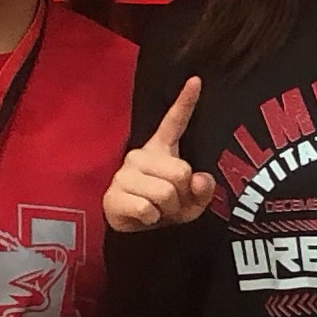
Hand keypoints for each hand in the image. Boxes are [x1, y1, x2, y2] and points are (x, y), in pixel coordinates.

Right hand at [108, 78, 216, 230]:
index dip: (185, 102)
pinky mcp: (113, 195)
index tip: (196, 79)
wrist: (135, 236)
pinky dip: (151, 219)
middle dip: (182, 195)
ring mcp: (124, 174)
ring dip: (167, 210)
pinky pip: (147, 208)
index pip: (174, 123)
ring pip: (165, 192)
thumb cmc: (165, 212)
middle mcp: (140, 155)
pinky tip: (143, 218)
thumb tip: (200, 179)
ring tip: (157, 211)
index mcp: (161, 151)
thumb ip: (203, 190)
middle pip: (181, 172)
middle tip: (171, 204)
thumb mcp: (192, 203)